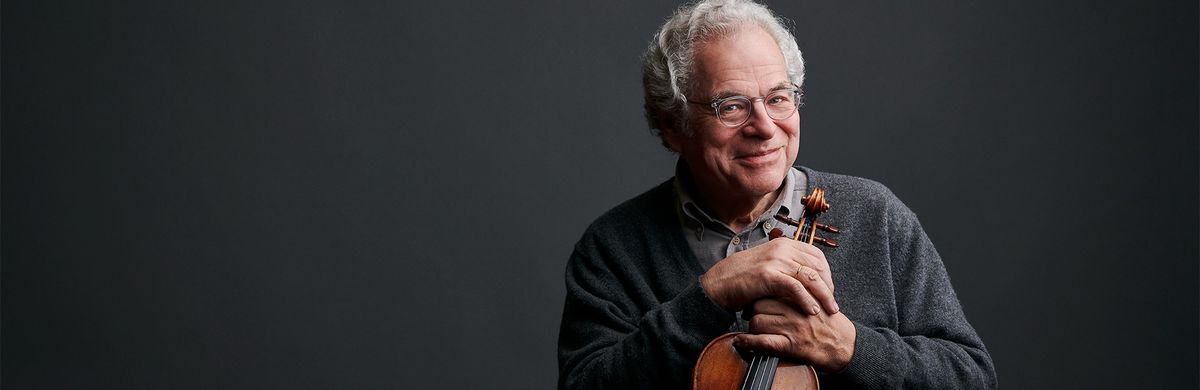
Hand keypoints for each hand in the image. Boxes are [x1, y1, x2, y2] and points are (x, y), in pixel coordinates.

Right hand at [700, 238, 836, 313]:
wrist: (718, 284)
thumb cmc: (741, 278)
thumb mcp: (767, 265)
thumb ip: (785, 266)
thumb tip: (806, 276)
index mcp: (783, 243)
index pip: (816, 255)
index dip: (827, 274)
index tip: (829, 290)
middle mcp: (781, 248)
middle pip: (817, 266)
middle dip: (828, 287)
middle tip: (831, 303)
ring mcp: (775, 260)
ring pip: (810, 277)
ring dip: (823, 296)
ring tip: (829, 310)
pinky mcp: (768, 275)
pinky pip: (796, 287)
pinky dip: (806, 300)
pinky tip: (811, 311)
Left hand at [734, 298, 856, 371]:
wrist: (845, 346)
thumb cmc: (830, 324)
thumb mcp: (817, 300)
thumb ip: (800, 290)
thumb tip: (780, 283)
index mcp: (802, 296)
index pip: (772, 288)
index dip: (760, 294)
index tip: (756, 297)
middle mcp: (796, 310)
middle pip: (761, 303)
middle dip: (752, 309)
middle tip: (750, 312)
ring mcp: (793, 328)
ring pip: (758, 321)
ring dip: (752, 326)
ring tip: (752, 328)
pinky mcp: (791, 345)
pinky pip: (763, 342)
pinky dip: (748, 343)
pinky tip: (740, 342)